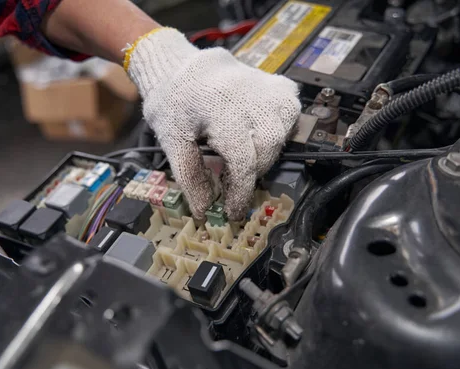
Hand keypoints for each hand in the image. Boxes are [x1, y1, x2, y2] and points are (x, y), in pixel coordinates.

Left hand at [125, 28, 300, 219]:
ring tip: (239, 154)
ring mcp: (272, 88)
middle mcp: (253, 95)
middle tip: (230, 179)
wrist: (180, 65)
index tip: (232, 211)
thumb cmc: (172, 101)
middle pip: (267, 150)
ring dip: (263, 154)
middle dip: (250, 172)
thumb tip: (204, 209)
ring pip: (282, 137)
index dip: (239, 192)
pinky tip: (254, 135)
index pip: (243, 161)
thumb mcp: (171, 139)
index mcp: (221, 107)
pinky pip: (289, 120)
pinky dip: (276, 134)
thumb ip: (189, 175)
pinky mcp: (282, 87)